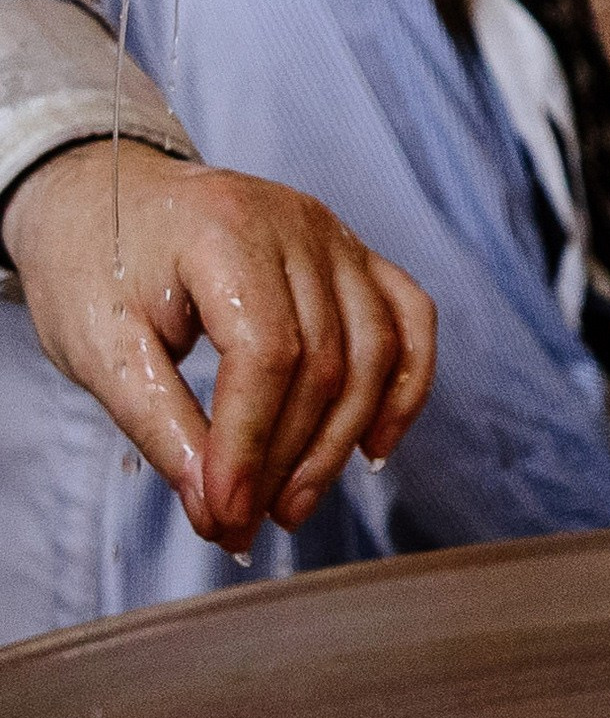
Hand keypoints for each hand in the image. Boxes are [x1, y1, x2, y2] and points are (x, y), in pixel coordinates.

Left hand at [1, 139, 434, 554]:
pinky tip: (373, 447)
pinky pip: (409, 319)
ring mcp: (335, 235)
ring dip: (341, 441)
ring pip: (374, 351)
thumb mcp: (101, 347)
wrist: (104, 192)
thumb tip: (216, 505)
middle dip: (289, 459)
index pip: (265, 353)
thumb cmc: (93, 262)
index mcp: (224, 232)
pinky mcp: (354, 252)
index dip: (250, 444)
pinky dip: (403, 388)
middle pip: (325, 361)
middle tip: (247, 524)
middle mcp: (297, 225)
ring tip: (293, 504)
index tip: (224, 514)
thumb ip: (161, 426)